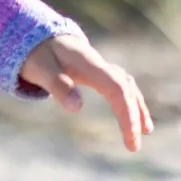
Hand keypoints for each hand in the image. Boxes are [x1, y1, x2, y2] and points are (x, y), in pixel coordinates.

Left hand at [18, 31, 152, 151]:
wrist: (33, 33)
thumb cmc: (36, 53)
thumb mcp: (41, 70)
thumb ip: (59, 86)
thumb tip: (78, 109)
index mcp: (90, 66)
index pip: (117, 90)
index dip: (126, 113)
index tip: (130, 137)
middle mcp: (100, 66)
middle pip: (126, 90)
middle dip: (134, 116)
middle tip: (134, 146)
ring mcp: (99, 67)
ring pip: (126, 86)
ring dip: (137, 107)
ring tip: (146, 130)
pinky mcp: (95, 71)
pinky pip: (119, 85)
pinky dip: (127, 98)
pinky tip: (129, 111)